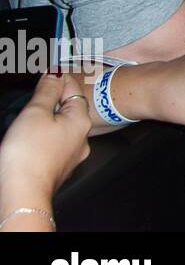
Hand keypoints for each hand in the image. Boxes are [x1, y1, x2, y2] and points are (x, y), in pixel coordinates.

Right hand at [0, 74, 90, 221]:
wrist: (23, 193)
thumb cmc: (29, 154)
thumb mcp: (36, 113)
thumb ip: (46, 92)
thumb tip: (54, 74)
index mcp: (80, 120)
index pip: (73, 88)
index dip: (59, 77)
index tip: (48, 71)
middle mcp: (82, 137)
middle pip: (70, 107)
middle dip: (53, 98)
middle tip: (38, 90)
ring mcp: (72, 154)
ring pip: (62, 127)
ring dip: (49, 117)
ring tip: (32, 114)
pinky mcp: (59, 166)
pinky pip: (55, 143)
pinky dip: (45, 135)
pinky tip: (32, 137)